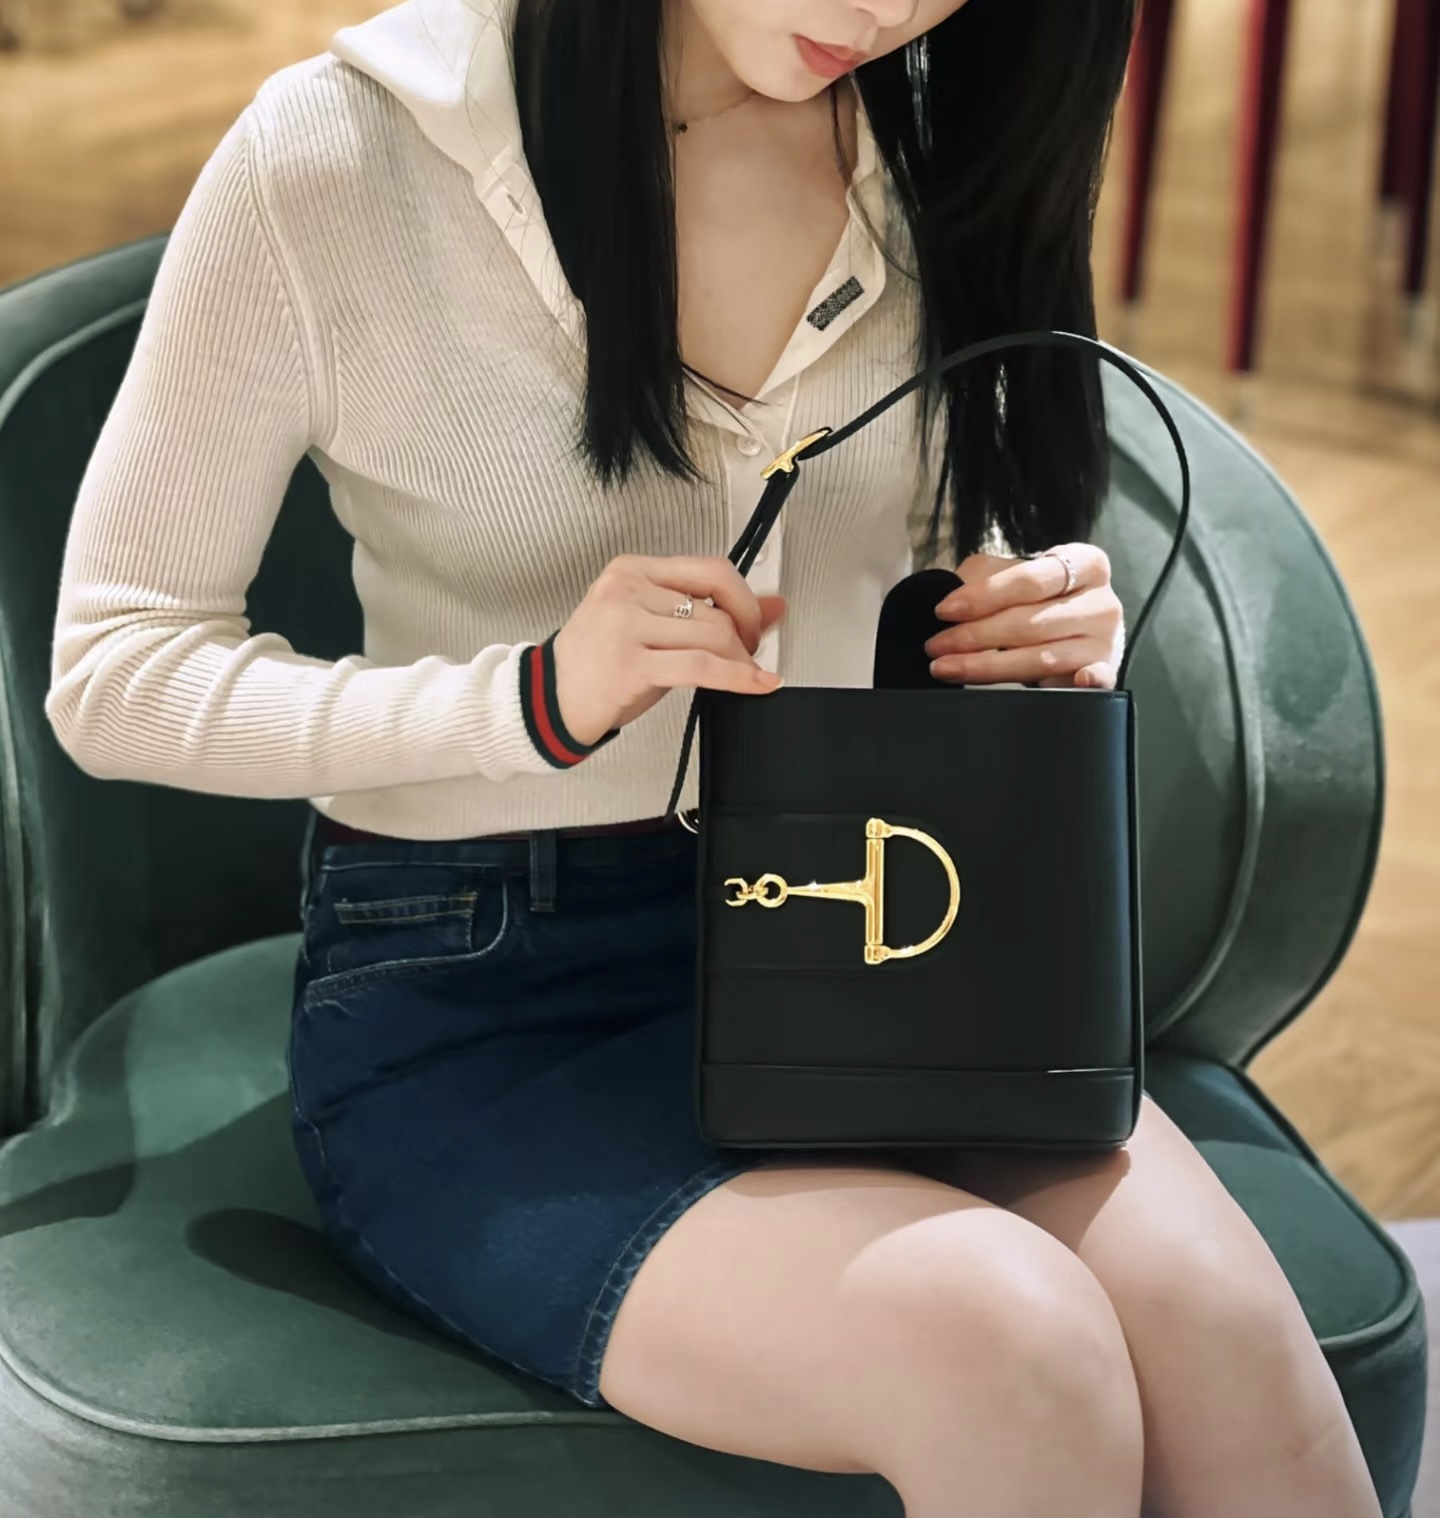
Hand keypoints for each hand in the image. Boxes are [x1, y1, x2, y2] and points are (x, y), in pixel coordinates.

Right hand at [552, 554, 786, 746]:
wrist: (550, 701)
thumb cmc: (597, 665)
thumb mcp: (651, 627)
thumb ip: (707, 611)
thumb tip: (772, 607)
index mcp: (630, 570)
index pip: (709, 569)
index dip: (744, 598)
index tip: (755, 622)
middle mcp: (626, 591)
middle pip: (715, 608)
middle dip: (744, 638)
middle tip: (749, 657)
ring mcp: (625, 625)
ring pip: (713, 636)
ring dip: (739, 661)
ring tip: (742, 675)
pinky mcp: (630, 664)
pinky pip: (702, 667)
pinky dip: (738, 677)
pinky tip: (756, 684)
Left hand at [923, 544, 1123, 688]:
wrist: (1073, 621)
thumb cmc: (1036, 596)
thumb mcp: (1010, 573)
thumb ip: (986, 577)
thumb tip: (954, 601)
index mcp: (1085, 564)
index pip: (1030, 580)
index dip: (982, 596)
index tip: (943, 611)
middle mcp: (1102, 601)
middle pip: (1031, 622)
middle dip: (974, 636)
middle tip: (936, 645)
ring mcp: (1106, 640)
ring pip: (1042, 658)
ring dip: (988, 666)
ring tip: (946, 667)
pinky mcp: (1106, 672)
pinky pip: (1095, 682)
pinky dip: (1082, 683)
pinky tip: (1053, 684)